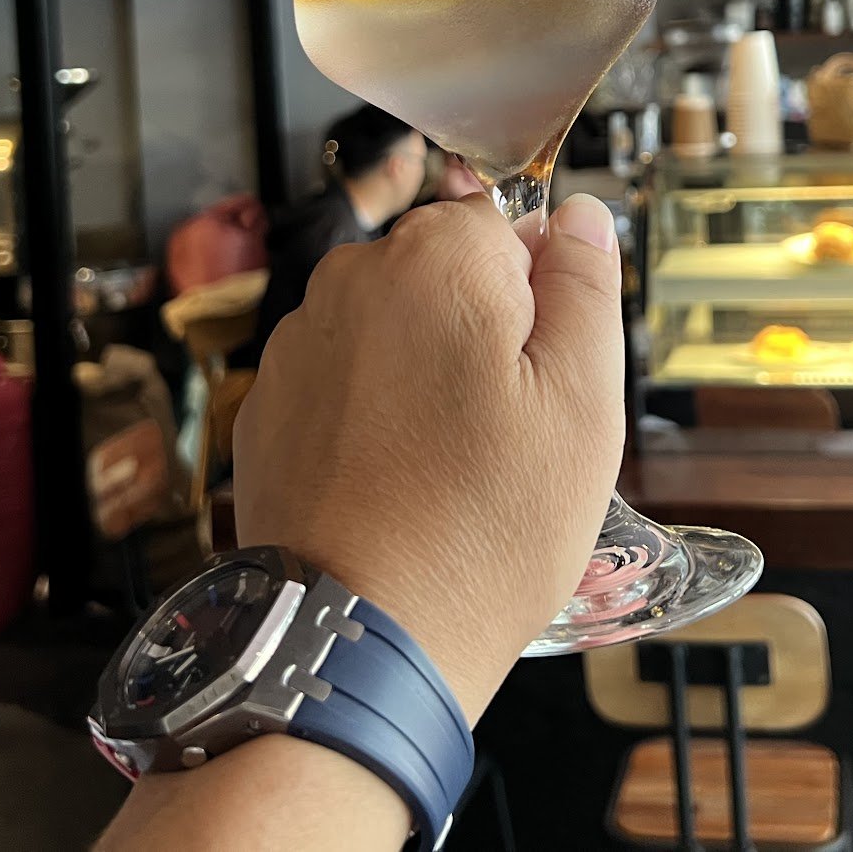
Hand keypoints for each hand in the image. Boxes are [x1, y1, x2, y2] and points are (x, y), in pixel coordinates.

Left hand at [234, 189, 624, 721]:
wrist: (361, 637)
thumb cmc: (483, 528)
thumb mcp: (584, 401)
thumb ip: (585, 286)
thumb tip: (577, 216)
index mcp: (435, 257)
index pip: (510, 225)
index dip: (544, 296)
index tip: (549, 371)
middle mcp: (350, 280)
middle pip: (447, 277)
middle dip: (486, 335)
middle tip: (511, 432)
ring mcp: (298, 345)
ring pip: (395, 332)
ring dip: (429, 378)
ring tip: (454, 471)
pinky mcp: (267, 409)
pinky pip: (346, 388)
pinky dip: (376, 422)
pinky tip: (401, 488)